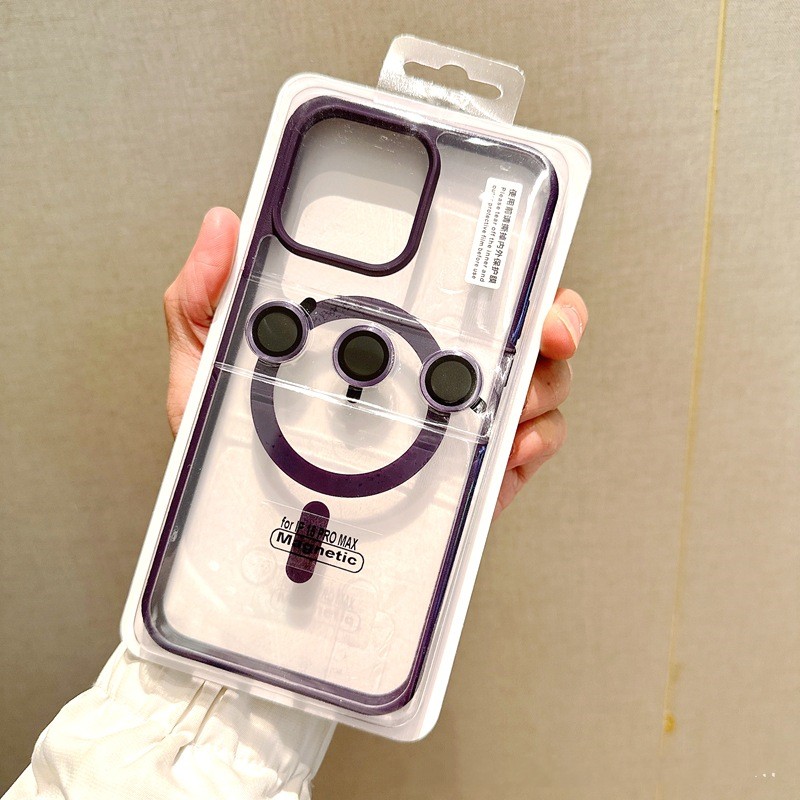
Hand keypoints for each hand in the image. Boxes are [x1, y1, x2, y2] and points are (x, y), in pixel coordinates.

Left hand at [164, 208, 587, 515]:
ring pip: (532, 385)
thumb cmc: (233, 450)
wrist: (252, 532)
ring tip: (519, 399)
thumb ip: (206, 299)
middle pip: (512, 330)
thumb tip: (222, 227)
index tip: (509, 252)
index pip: (446, 283)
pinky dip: (534, 442)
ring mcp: (452, 423)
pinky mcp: (468, 472)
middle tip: (549, 327)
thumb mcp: (207, 368)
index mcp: (378, 336)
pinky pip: (525, 448)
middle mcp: (425, 373)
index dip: (491, 260)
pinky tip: (509, 447)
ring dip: (544, 384)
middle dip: (551, 320)